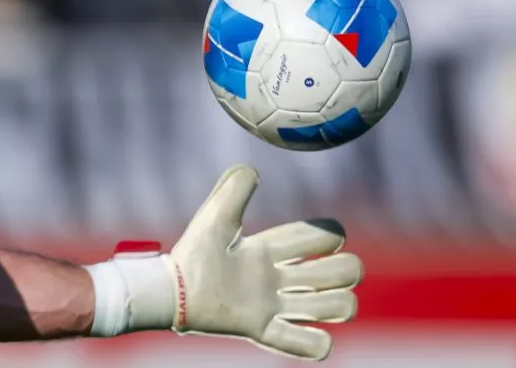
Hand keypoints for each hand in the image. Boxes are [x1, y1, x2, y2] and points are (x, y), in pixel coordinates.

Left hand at [168, 164, 361, 359]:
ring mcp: (272, 306)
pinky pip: (303, 345)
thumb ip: (233, 190)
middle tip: (316, 275)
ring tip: (312, 304)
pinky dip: (316, 345)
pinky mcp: (262, 330)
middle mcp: (276, 279)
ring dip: (337, 305)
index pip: (317, 237)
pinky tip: (314, 338)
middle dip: (344, 270)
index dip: (331, 234)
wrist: (171, 292)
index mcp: (267, 250)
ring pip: (334, 308)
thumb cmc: (192, 253)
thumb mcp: (215, 217)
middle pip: (338, 272)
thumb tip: (253, 170)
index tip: (330, 234)